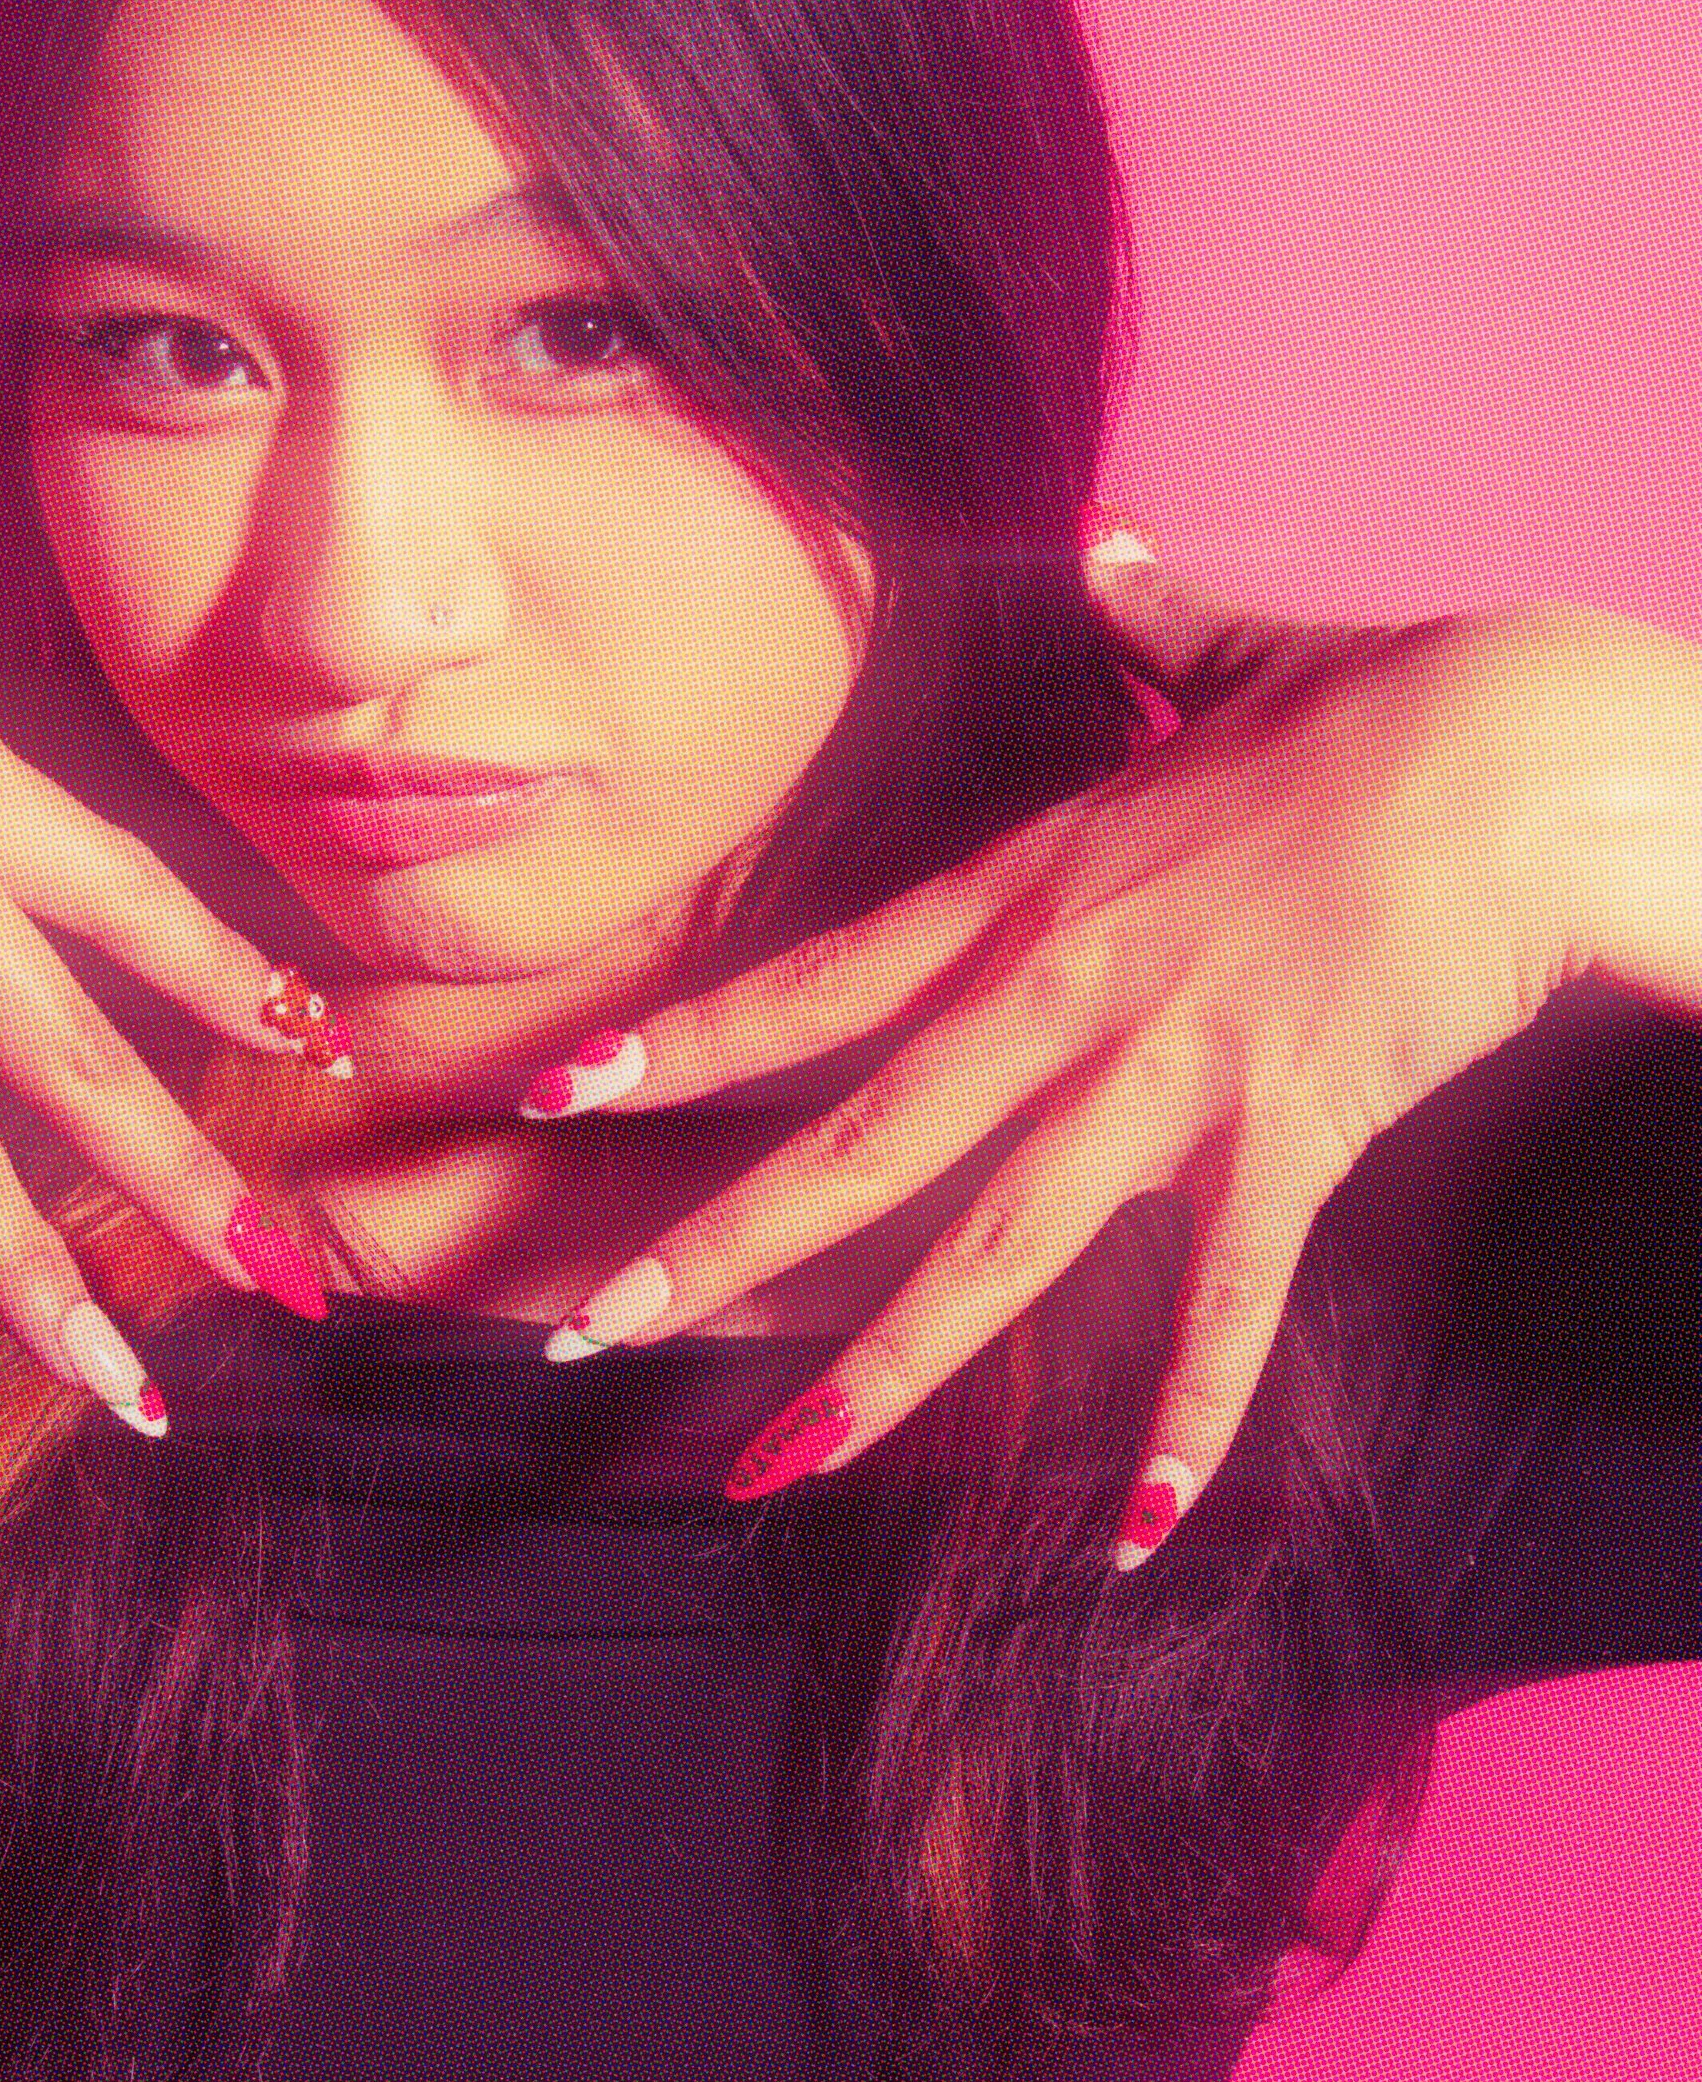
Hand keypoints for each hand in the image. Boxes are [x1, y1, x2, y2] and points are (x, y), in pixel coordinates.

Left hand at [526, 529, 1589, 1564]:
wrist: (1522, 759)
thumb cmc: (1384, 706)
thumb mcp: (1231, 658)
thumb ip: (1149, 620)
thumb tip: (1114, 549)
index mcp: (1026, 889)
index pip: (814, 982)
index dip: (683, 1041)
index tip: (560, 1086)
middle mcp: (1061, 993)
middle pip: (855, 1142)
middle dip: (713, 1242)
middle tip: (585, 1327)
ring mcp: (1168, 1074)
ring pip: (994, 1249)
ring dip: (883, 1367)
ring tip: (778, 1463)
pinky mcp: (1289, 1135)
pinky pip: (1223, 1301)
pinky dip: (1186, 1417)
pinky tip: (1140, 1531)